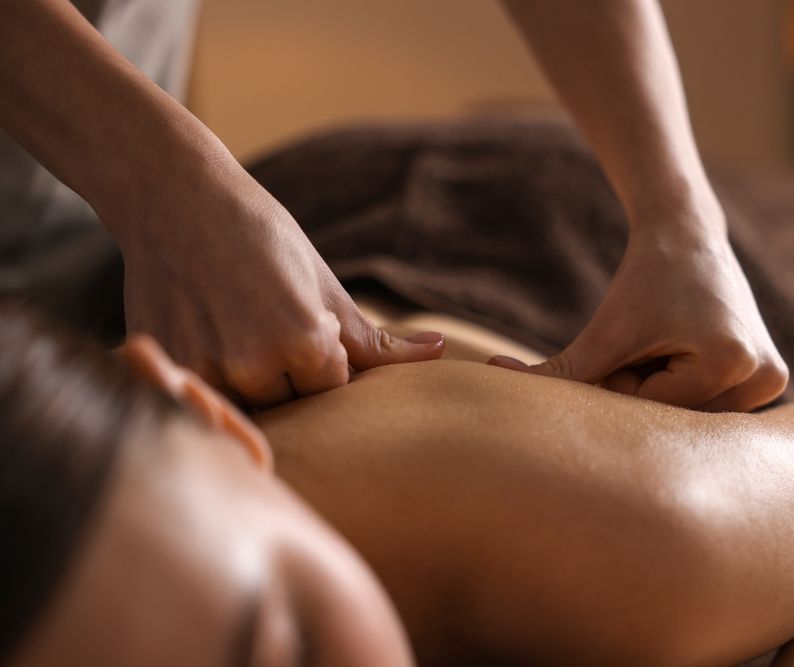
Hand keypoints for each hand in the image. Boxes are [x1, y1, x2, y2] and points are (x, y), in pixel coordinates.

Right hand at [117, 172, 444, 407]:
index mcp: (305, 342)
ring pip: (248, 407)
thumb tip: (439, 351)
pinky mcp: (165, 370)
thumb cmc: (260, 234)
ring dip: (246, 383)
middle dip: (285, 375)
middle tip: (260, 320)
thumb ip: (376, 340)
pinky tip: (204, 332)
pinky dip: (209, 381)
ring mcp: (204, 372)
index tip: (297, 319)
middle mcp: (255, 366)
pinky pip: (204, 400)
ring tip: (231, 326)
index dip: (320, 359)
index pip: (333, 390)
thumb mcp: (324, 283)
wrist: (174, 198)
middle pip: (291, 405)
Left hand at [489, 226, 787, 411]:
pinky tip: (688, 345)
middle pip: (674, 421)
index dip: (622, 381)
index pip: (650, 411)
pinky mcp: (769, 378)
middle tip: (653, 338)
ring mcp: (772, 381)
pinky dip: (683, 386)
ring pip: (687, 417)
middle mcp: (764, 379)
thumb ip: (556, 373)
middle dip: (644, 390)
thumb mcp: (602, 333)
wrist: (687, 235)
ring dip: (664, 389)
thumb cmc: (642, 281)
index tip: (631, 339)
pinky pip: (706, 405)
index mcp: (730, 364)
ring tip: (672, 341)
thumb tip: (492, 380)